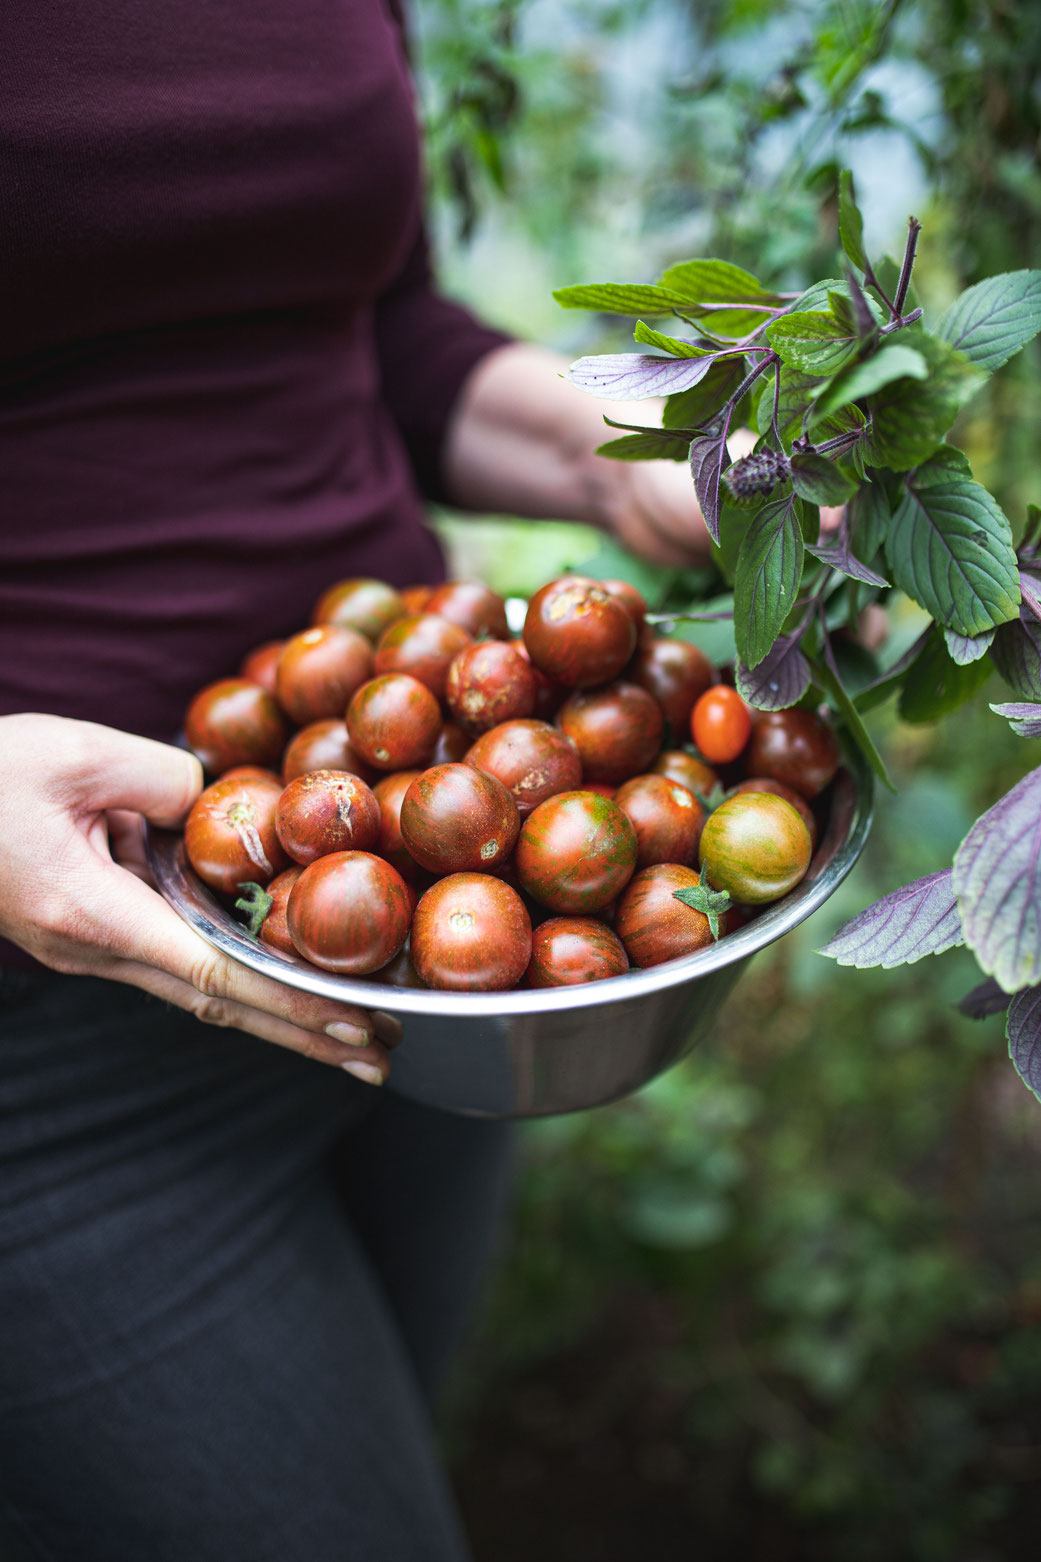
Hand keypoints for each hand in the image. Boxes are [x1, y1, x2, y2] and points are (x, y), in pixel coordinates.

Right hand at [0, 714, 398, 1082]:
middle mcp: (95, 948)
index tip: (351, 1024)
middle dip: (301, 1031)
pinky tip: (276, 969)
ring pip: (199, 987)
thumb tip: (217, 810)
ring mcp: (90, 948)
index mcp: (91, 914)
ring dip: (273, 1008)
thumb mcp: (73, 755)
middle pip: (218, 1003)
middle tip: (381, 1052)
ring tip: (348, 1025)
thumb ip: (161, 779)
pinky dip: (233, 972)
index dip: (288, 1003)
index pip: (211, 974)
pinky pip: (174, 957)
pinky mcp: (89, 931)